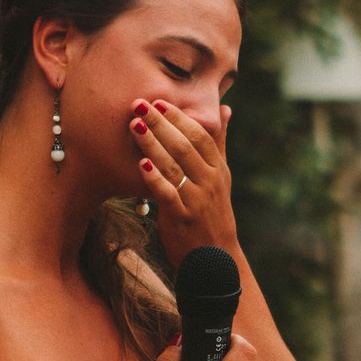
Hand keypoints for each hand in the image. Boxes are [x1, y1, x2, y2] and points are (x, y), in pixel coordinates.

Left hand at [131, 99, 236, 265]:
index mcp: (218, 170)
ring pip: (174, 166)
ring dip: (153, 144)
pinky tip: (141, 164)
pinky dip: (155, 179)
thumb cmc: (212, 213)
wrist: (215, 259)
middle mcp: (210, 182)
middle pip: (185, 146)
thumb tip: (226, 110)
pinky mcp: (183, 218)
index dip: (179, 117)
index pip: (200, 136)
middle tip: (140, 105)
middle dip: (162, 124)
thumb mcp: (222, 177)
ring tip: (135, 125)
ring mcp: (197, 200)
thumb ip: (219, 143)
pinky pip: (168, 195)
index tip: (159, 101)